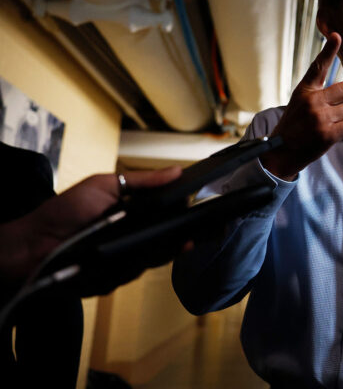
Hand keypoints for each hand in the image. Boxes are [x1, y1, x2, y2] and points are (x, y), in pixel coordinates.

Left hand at [0, 167, 181, 281]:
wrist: (31, 242)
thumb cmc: (65, 210)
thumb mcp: (105, 185)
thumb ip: (142, 181)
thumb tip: (177, 171)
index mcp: (135, 216)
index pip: (168, 219)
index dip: (185, 220)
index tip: (201, 218)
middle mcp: (133, 240)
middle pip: (166, 243)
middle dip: (179, 241)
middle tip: (189, 238)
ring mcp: (123, 262)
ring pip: (150, 261)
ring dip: (150, 254)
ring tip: (143, 245)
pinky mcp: (111, 280)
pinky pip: (129, 275)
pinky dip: (125, 267)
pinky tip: (117, 259)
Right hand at [260, 32, 342, 179]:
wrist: (280, 152)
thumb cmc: (293, 128)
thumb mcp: (299, 104)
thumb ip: (317, 95)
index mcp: (305, 91)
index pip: (318, 67)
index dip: (328, 51)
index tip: (337, 36)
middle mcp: (312, 101)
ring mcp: (319, 117)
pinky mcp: (326, 134)